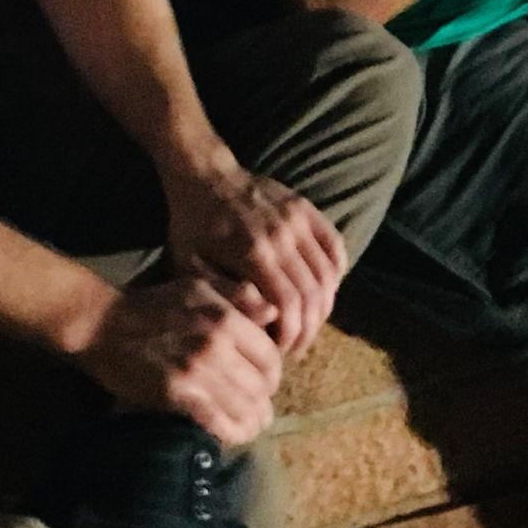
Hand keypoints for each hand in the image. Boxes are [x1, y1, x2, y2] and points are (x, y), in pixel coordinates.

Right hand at [75, 275, 282, 446]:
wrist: (104, 325)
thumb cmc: (154, 305)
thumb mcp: (199, 288)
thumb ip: (239, 296)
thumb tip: (273, 312)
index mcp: (225, 317)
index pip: (270, 355)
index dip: (272, 373)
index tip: (265, 382)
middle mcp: (217, 344)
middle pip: (261, 384)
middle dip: (264, 400)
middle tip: (260, 408)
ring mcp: (197, 370)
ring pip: (245, 406)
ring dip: (253, 420)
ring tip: (253, 425)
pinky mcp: (177, 394)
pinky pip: (219, 421)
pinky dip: (234, 432)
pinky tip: (237, 435)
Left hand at [166, 163, 347, 356]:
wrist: (204, 175)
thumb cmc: (192, 226)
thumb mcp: (191, 266)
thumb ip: (226, 294)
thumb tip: (266, 317)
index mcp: (253, 252)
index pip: (289, 306)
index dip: (290, 336)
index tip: (279, 352)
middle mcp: (283, 234)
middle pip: (314, 295)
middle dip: (308, 330)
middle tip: (296, 348)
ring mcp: (299, 219)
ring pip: (329, 274)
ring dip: (324, 307)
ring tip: (308, 325)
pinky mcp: (307, 209)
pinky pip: (335, 247)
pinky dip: (336, 275)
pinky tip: (322, 292)